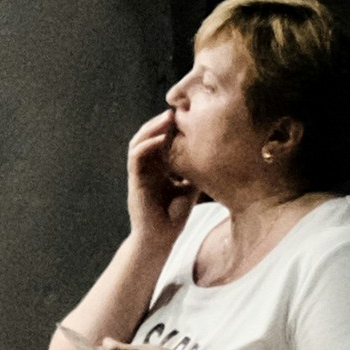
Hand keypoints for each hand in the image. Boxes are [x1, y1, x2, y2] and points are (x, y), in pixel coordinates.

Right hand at [122, 112, 193, 243]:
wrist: (160, 239)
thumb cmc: (174, 216)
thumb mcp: (190, 187)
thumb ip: (195, 171)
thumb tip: (215, 155)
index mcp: (157, 167)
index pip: (160, 139)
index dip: (170, 126)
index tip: (187, 114)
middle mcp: (146, 166)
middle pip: (149, 135)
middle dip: (161, 121)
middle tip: (177, 110)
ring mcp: (139, 173)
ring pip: (139, 141)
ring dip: (152, 128)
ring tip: (168, 118)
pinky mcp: (135, 180)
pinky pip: (136, 157)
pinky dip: (147, 145)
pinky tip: (161, 139)